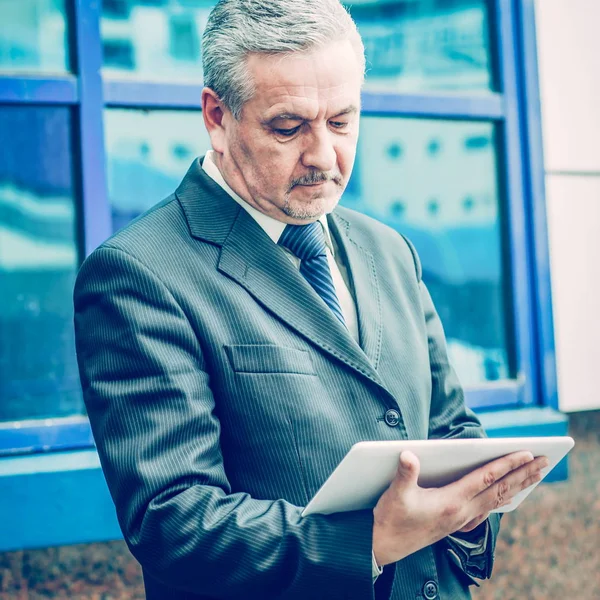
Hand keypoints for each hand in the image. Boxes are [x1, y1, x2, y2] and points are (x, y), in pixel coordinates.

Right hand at [372, 450, 548, 565]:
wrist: (385, 547)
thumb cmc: (391, 519)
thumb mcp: (395, 495)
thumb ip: (405, 473)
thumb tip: (409, 454)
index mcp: (451, 502)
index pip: (486, 479)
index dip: (506, 464)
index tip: (527, 453)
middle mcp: (462, 513)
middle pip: (500, 490)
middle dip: (524, 474)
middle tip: (546, 461)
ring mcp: (461, 520)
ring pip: (497, 501)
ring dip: (518, 486)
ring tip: (535, 475)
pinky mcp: (456, 524)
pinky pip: (488, 509)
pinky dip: (503, 499)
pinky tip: (506, 496)